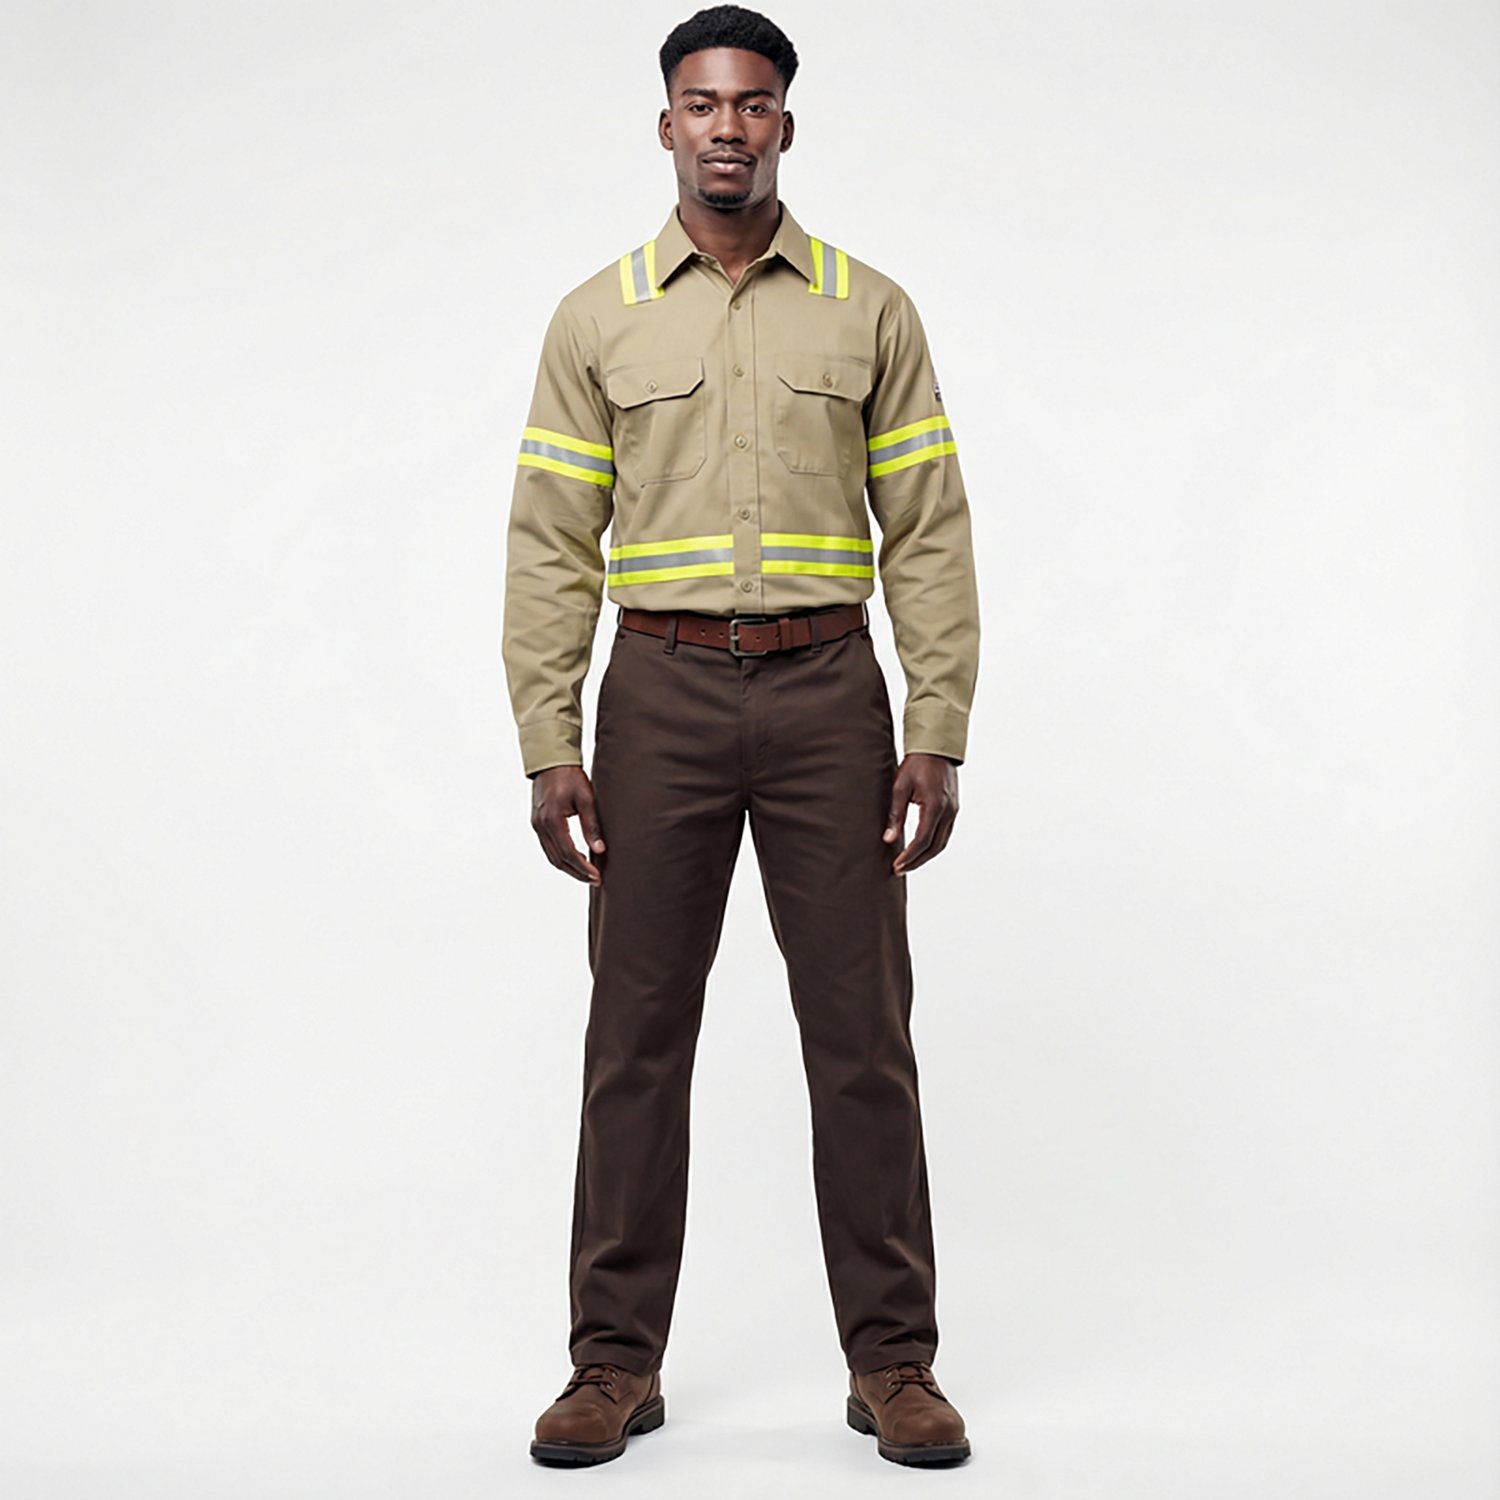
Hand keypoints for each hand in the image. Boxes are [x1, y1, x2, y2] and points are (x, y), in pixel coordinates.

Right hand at [530, 765, 606, 883]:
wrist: (551, 761)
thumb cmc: (569, 776)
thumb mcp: (586, 798)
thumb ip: (592, 825)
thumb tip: (600, 850)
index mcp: (551, 820)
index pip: (567, 852)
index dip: (582, 867)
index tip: (596, 876)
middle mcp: (540, 825)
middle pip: (557, 859)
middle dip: (576, 872)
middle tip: (594, 880)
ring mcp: (537, 825)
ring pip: (551, 856)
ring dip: (569, 868)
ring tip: (587, 874)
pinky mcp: (538, 823)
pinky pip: (548, 847)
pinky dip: (561, 857)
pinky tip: (575, 860)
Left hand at [882, 752, 959, 875]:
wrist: (936, 748)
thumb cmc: (916, 764)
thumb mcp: (900, 787)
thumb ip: (895, 815)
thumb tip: (888, 839)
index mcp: (935, 806)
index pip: (922, 840)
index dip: (909, 856)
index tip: (896, 866)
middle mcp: (948, 812)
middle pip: (934, 847)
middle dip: (917, 861)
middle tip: (900, 869)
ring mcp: (953, 811)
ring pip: (942, 843)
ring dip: (926, 856)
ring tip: (908, 863)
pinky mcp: (953, 809)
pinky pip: (945, 834)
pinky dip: (933, 845)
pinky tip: (920, 848)